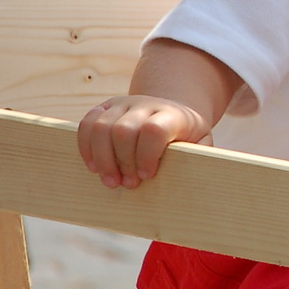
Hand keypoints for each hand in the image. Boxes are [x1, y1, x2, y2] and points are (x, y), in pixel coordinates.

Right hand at [78, 95, 211, 188]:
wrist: (173, 111)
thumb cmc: (188, 136)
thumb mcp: (202, 144)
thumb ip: (202, 157)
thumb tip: (202, 177)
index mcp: (173, 115)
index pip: (154, 129)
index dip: (147, 155)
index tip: (147, 175)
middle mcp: (146, 105)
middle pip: (123, 130)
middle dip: (122, 162)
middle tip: (128, 184)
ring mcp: (123, 104)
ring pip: (101, 127)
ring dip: (102, 159)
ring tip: (111, 181)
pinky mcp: (106, 108)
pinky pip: (87, 124)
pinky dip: (86, 147)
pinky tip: (94, 166)